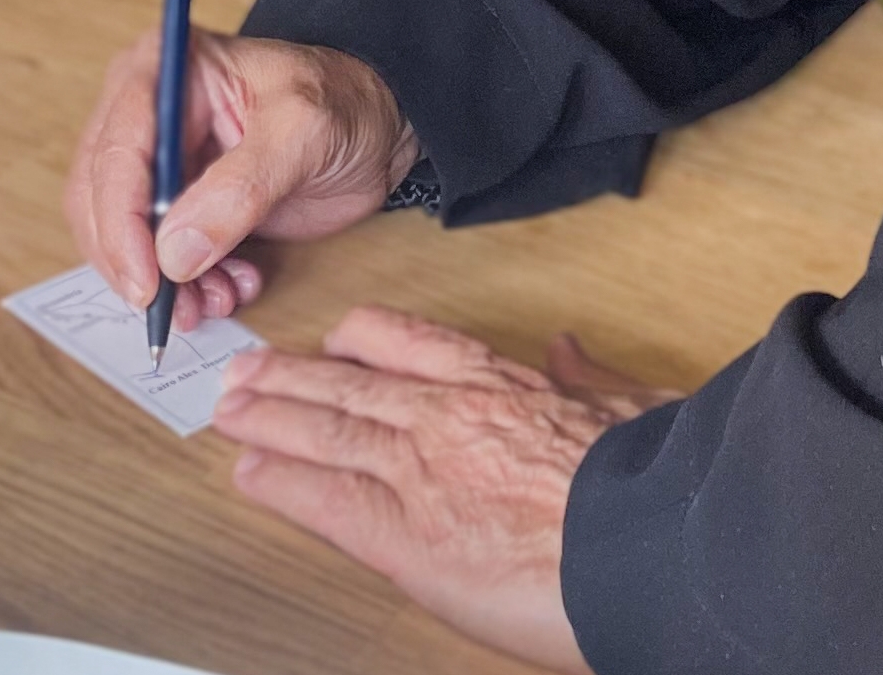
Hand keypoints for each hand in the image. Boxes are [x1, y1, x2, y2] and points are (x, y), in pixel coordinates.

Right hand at [65, 29, 418, 331]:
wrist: (377, 128)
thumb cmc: (345, 105)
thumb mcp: (306, 131)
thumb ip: (242, 188)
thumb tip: (174, 253)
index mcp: (165, 67)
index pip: (116, 151)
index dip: (121, 224)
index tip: (147, 284)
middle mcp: (144, 108)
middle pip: (100, 198)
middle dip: (137, 263)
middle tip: (180, 308)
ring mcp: (156, 158)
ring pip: (120, 236)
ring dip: (161, 283)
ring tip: (217, 299)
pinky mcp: (174, 201)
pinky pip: (152, 255)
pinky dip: (183, 285)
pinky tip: (231, 285)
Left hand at [213, 306, 679, 671]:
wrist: (649, 542)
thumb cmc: (654, 481)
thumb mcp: (635, 406)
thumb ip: (593, 379)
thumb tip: (569, 352)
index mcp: (502, 384)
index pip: (411, 344)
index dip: (361, 341)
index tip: (336, 339)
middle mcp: (449, 415)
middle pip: (350, 383)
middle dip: (292, 377)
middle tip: (246, 372)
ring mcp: (420, 472)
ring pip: (325, 430)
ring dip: (268, 419)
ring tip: (228, 411)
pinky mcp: (404, 537)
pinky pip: (326, 501)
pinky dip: (282, 484)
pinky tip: (250, 474)